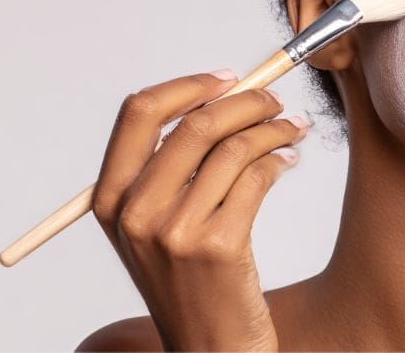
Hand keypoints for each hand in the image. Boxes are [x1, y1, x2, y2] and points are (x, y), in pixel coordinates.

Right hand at [92, 69, 306, 350]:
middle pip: (195, 123)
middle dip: (246, 101)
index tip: (226, 79)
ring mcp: (175, 231)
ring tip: (293, 130)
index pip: (138, 113)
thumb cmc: (193, 281)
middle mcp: (136, 213)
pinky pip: (257, 176)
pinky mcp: (218, 246)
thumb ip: (173, 169)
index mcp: (112, 200)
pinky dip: (281, 158)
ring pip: (233, 147)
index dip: (187, 86)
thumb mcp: (159, 226)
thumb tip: (221, 99)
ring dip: (273, 128)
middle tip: (276, 102)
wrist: (210, 347)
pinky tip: (289, 161)